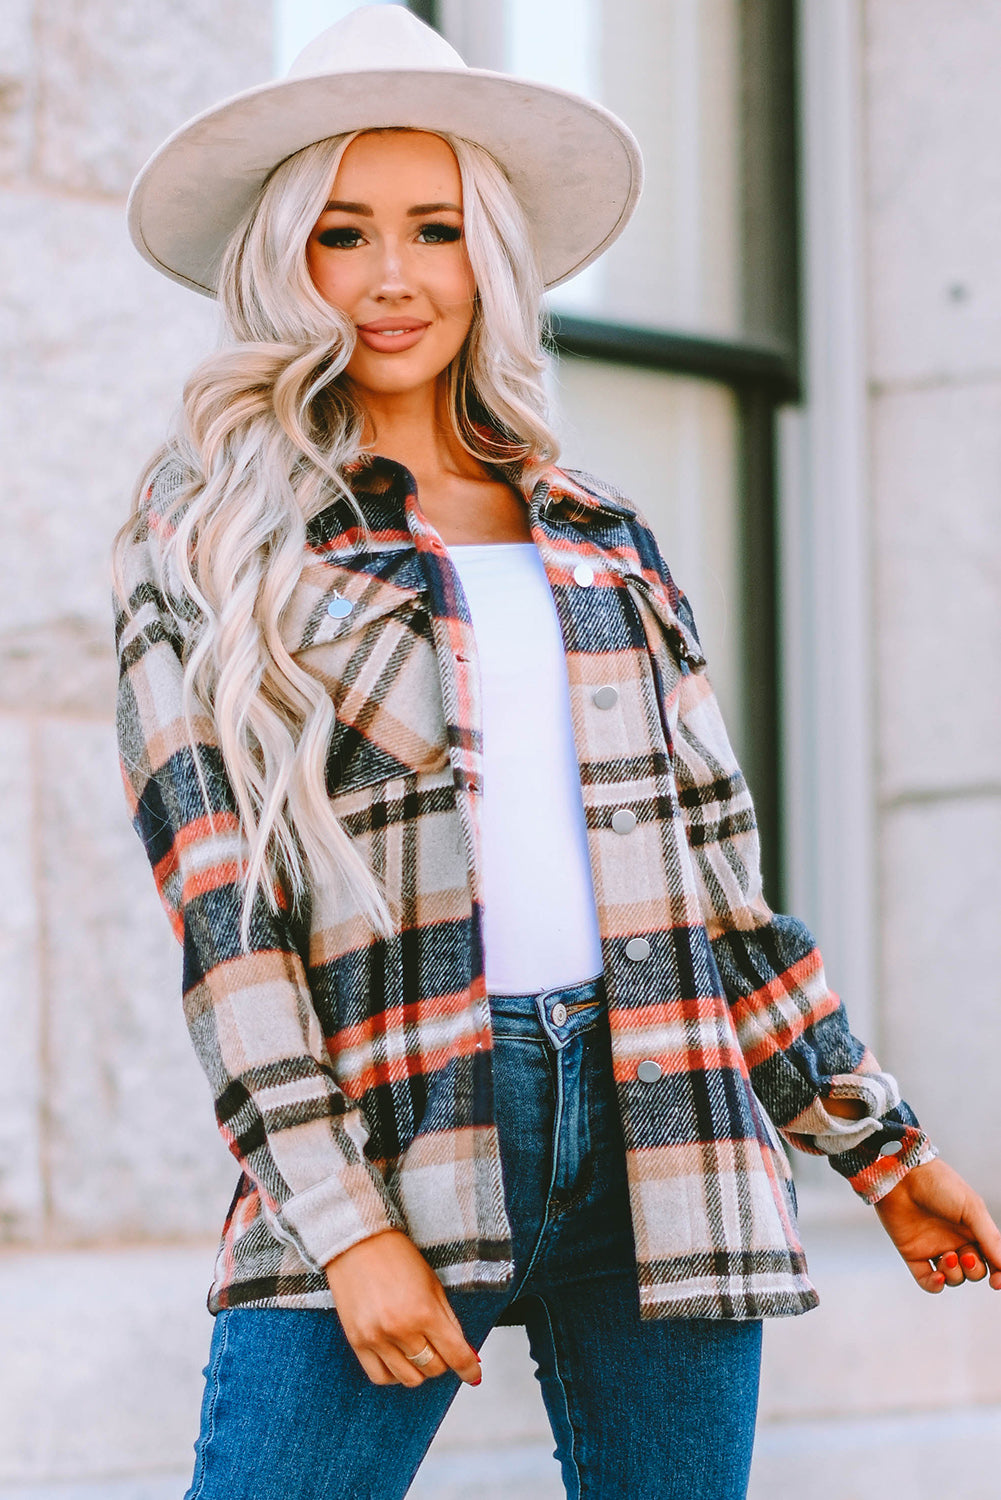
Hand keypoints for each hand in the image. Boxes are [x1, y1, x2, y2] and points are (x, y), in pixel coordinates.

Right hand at [323, 1228, 482, 1386]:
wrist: (357, 1242)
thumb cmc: (396, 1256)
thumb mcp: (433, 1284)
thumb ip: (449, 1321)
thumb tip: (465, 1353)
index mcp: (424, 1311)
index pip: (455, 1355)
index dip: (469, 1369)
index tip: (473, 1373)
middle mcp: (400, 1329)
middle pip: (434, 1368)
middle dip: (444, 1360)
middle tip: (441, 1346)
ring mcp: (377, 1338)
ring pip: (410, 1378)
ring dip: (420, 1368)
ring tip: (419, 1350)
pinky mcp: (357, 1342)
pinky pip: (380, 1376)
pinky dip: (395, 1373)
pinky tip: (399, 1358)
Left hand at [873, 1158, 1000, 1292]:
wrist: (901, 1176)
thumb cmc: (938, 1184)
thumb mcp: (971, 1208)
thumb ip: (990, 1238)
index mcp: (973, 1229)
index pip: (992, 1259)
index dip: (998, 1274)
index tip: (997, 1282)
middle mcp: (955, 1240)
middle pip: (974, 1271)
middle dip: (973, 1270)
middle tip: (964, 1254)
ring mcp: (934, 1248)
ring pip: (953, 1277)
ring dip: (954, 1274)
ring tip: (947, 1257)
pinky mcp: (913, 1253)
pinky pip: (926, 1280)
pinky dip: (934, 1285)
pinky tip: (938, 1276)